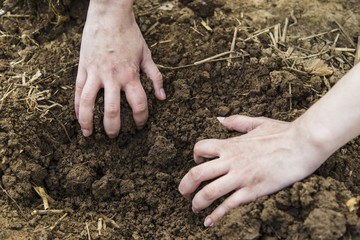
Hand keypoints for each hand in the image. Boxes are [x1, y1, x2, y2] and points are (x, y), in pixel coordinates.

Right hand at [75, 1, 165, 137]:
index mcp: (131, 75)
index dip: (141, 119)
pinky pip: (78, 90)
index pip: (138, 104)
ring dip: (88, 121)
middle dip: (114, 128)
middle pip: (112, 110)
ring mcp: (95, 73)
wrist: (109, 15)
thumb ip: (155, 77)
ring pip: (89, 103)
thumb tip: (162, 97)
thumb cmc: (130, 35)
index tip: (140, 125)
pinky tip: (78, 117)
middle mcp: (113, 77)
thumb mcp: (147, 55)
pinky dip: (77, 105)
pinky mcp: (83, 68)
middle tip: (114, 137)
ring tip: (88, 134)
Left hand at [179, 115, 327, 226]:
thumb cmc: (282, 132)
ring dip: (197, 202)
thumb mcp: (257, 122)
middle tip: (183, 193)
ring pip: (209, 192)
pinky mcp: (253, 190)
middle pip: (197, 173)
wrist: (303, 144)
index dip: (195, 157)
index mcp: (231, 144)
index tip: (197, 164)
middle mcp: (231, 160)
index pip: (200, 148)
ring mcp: (241, 176)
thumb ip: (236, 122)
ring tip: (194, 208)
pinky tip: (208, 222)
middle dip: (185, 186)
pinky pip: (229, 205)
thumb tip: (220, 119)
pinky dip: (216, 215)